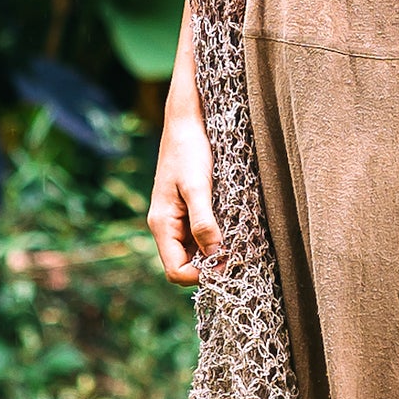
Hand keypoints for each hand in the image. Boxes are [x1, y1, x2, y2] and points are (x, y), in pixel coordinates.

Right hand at [148, 111, 221, 284]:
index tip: (227, 264)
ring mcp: (175, 220)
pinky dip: (213, 239)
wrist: (186, 123)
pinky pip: (198, 237)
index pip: (176, 270)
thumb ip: (203, 221)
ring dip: (213, 254)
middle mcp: (165, 226)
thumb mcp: (197, 186)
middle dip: (209, 267)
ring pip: (192, 253)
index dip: (201, 275)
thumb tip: (213, 255)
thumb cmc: (189, 150)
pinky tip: (231, 230)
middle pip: (184, 265)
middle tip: (237, 257)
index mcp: (161, 224)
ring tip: (236, 244)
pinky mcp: (185, 211)